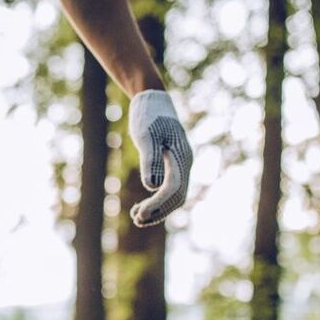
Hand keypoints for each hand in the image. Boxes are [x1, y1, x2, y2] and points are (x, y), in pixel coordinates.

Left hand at [127, 90, 193, 226]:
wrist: (152, 101)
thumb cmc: (148, 116)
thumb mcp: (145, 136)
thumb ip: (150, 159)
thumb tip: (152, 186)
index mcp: (181, 156)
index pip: (173, 188)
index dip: (157, 204)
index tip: (139, 214)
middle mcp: (184, 163)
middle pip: (177, 197)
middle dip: (158, 211)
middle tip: (136, 219)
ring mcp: (179, 165)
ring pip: (173, 196)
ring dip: (157, 210)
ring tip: (136, 217)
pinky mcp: (170, 166)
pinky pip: (168, 190)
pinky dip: (156, 201)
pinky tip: (140, 207)